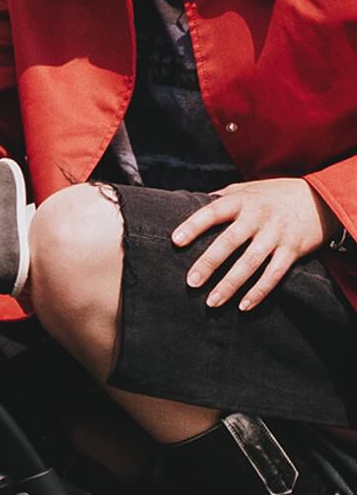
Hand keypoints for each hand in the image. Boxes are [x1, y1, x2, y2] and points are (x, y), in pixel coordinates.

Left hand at [172, 177, 338, 310]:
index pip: (213, 212)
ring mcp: (276, 234)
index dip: (194, 225)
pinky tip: (243, 306)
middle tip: (191, 282)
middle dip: (209, 262)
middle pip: (230, 241)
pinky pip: (274, 274)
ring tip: (212, 301)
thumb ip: (222, 197)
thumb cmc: (272, 196)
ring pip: (250, 263)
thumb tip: (188, 203)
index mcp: (242, 201)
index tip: (175, 241)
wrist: (318, 198)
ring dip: (231, 284)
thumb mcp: (247, 189)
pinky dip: (259, 291)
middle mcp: (258, 217)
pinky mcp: (292, 250)